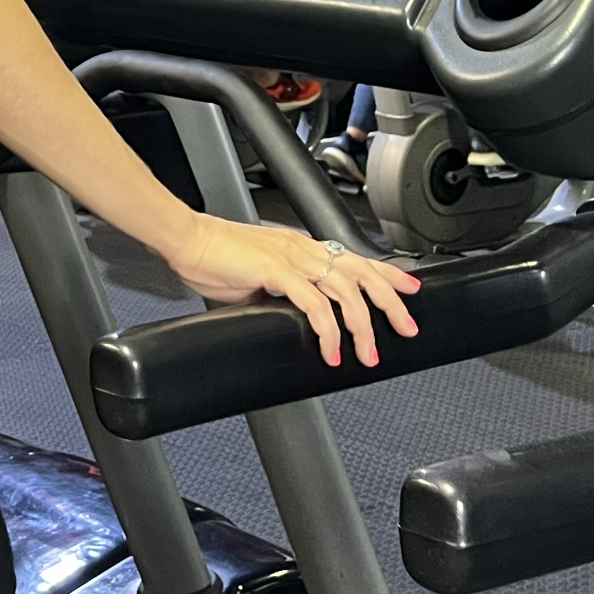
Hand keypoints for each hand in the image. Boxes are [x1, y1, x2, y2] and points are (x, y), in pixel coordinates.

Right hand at [166, 214, 420, 367]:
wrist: (185, 239)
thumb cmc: (212, 255)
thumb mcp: (257, 276)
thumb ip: (280, 291)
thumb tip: (293, 315)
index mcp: (299, 246)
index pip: (355, 258)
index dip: (386, 275)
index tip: (408, 289)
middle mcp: (302, 248)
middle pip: (362, 273)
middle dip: (390, 303)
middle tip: (406, 328)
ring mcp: (291, 258)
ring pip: (345, 291)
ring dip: (362, 326)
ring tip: (366, 353)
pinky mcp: (275, 271)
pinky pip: (314, 304)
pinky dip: (328, 330)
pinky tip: (329, 349)